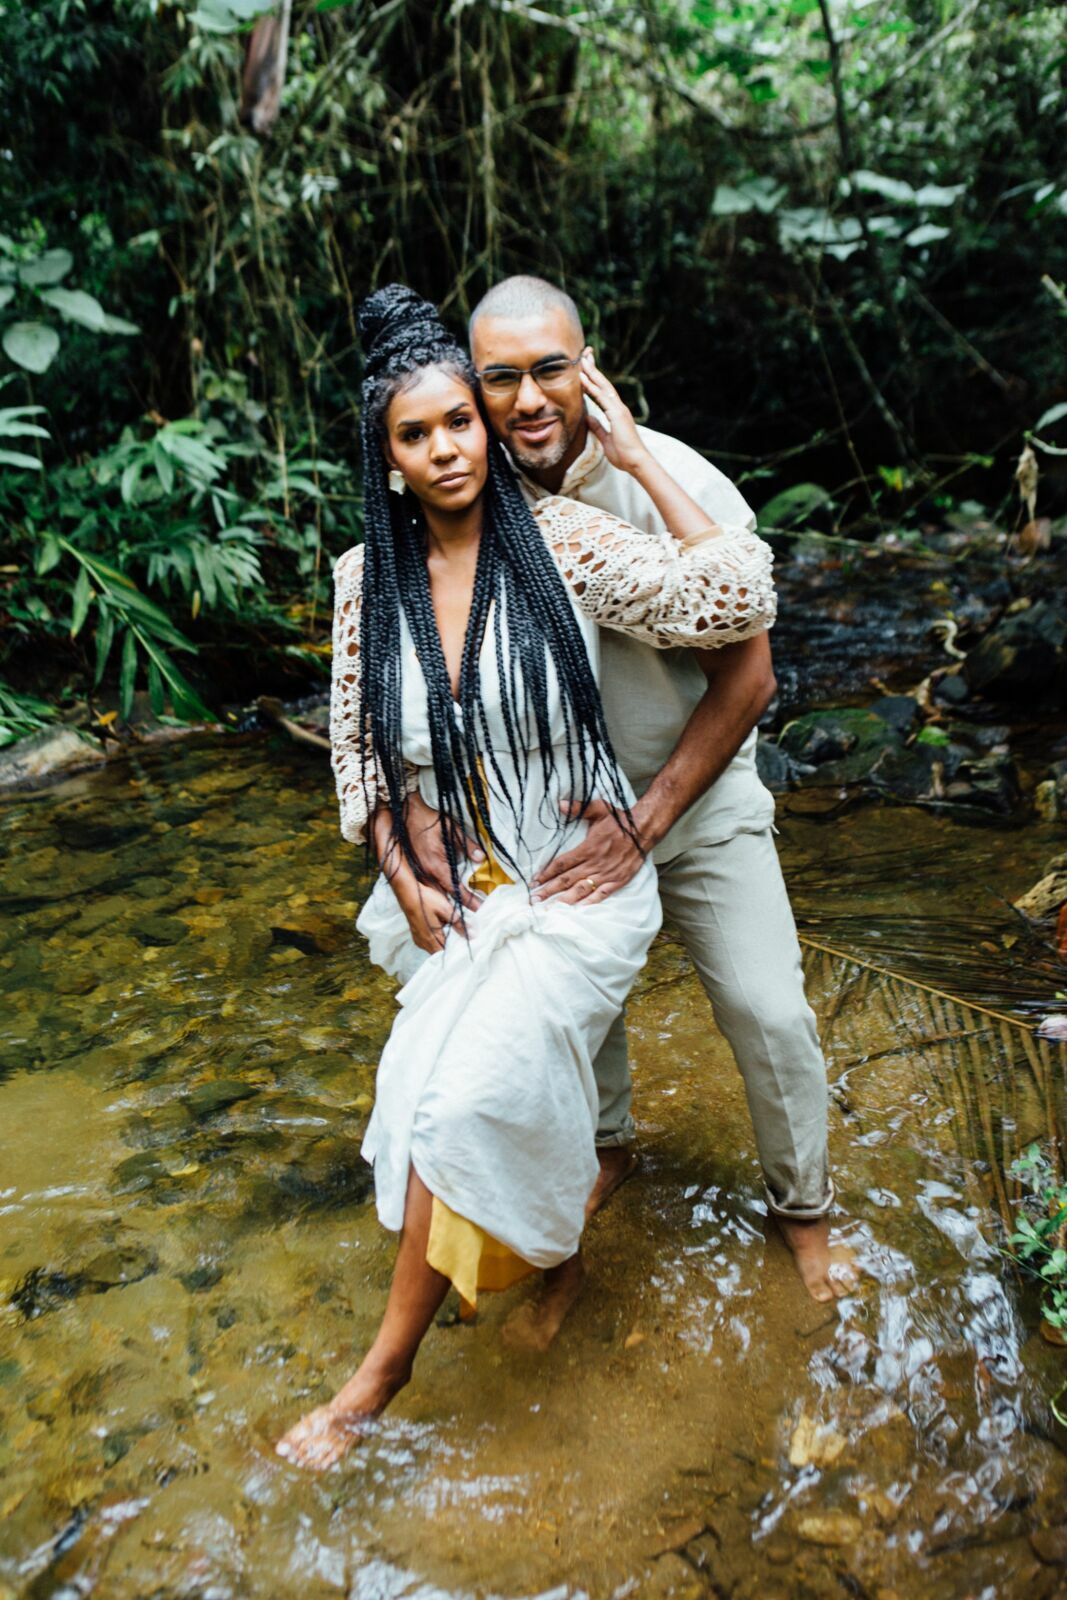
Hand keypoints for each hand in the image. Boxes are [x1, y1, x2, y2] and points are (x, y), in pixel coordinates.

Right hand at [376, 791, 483, 913]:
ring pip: (432, 896)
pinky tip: (439, 905)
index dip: (468, 900)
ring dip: (443, 907)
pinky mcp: (413, 870)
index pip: (455, 889)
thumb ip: (467, 845)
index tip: (479, 909)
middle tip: (470, 922)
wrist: (404, 813)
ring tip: (456, 920)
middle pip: (443, 898)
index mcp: (436, 865)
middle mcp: (426, 874)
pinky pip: (424, 889)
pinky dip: (433, 898)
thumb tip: (481, 858)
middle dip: (457, 910)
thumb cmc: (429, 820)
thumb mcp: (451, 828)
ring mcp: (418, 873)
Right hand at [393, 876, 467, 954]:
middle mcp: (424, 943)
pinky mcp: (417, 935)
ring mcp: (419, 939)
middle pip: (440, 953)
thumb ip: (459, 923)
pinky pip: (429, 943)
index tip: (466, 946)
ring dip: (444, 944)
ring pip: (434, 948)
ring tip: (455, 936)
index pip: (447, 954)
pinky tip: (443, 931)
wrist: (408, 893)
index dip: (457, 951)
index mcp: (432, 939)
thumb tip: (472, 934)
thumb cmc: (425, 900)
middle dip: (451, 948)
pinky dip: (437, 940)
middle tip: (463, 940)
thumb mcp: (446, 909)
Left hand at [531, 798, 644, 904]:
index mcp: (588, 848)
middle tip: (534, 899)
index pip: (562, 863)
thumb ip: (578, 808)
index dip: (547, 873)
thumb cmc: (620, 819)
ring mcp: (607, 874)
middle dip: (549, 890)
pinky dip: (589, 903)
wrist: (644, 829)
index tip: (534, 881)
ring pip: (581, 890)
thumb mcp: (598, 808)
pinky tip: (578, 910)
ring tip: (551, 908)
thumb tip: (560, 804)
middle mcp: (595, 863)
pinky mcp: (618, 880)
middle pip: (567, 880)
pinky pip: (602, 894)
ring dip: (565, 900)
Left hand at [580, 352, 648, 476]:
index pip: (603, 392)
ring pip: (602, 386)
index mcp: (616, 413)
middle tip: (585, 355)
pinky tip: (583, 378)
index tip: (586, 370)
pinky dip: (591, 387)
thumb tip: (588, 418)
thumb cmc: (624, 455)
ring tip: (582, 360)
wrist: (636, 462)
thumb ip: (598, 428)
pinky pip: (601, 397)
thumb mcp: (606, 440)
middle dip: (594, 369)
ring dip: (592, 372)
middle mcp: (618, 408)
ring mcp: (618, 409)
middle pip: (604, 384)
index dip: (594, 380)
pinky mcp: (617, 414)